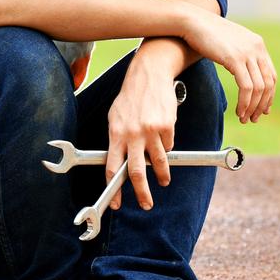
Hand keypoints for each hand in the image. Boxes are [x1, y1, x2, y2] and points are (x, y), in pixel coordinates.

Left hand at [105, 62, 179, 210]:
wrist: (148, 75)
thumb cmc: (129, 98)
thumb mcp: (115, 117)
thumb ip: (118, 140)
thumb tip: (120, 162)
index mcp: (116, 134)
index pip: (112, 167)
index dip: (113, 189)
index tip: (116, 202)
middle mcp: (132, 135)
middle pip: (136, 172)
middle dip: (142, 193)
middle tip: (146, 204)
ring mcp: (150, 131)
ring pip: (158, 162)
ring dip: (161, 175)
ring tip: (163, 181)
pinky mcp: (166, 126)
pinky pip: (168, 145)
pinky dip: (166, 146)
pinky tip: (163, 136)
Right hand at [182, 8, 276, 122]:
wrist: (191, 21)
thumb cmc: (204, 33)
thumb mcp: (228, 42)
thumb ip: (238, 53)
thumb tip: (239, 69)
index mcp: (257, 44)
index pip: (271, 75)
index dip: (269, 94)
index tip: (262, 108)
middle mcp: (256, 47)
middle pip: (268, 83)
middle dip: (262, 104)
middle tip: (254, 118)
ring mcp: (247, 52)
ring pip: (259, 88)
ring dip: (253, 107)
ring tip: (245, 118)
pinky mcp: (235, 59)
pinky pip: (246, 87)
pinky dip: (245, 103)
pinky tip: (239, 111)